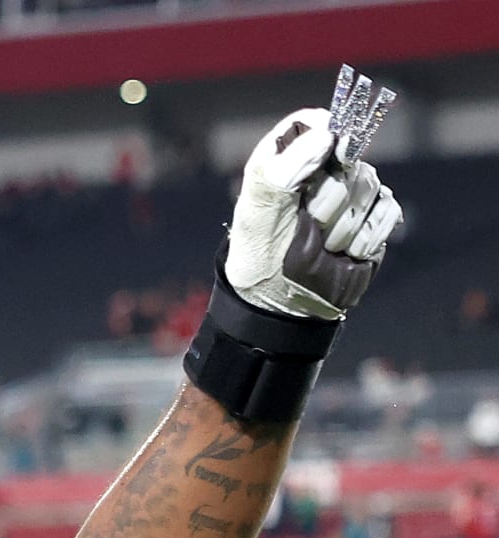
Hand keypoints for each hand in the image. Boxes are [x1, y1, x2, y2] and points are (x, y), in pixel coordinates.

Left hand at [225, 107, 402, 319]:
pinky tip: (345, 253)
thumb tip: (326, 132)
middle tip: (310, 224)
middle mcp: (320, 172)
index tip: (330, 151)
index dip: (326, 132)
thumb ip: (283, 170)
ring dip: (345, 223)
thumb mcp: (258, 213)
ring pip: (369, 185)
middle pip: (347, 157)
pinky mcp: (373, 217)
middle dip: (330, 196)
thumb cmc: (260, 256)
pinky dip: (366, 236)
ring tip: (322, 245)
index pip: (312, 124)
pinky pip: (386, 212)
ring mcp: (350, 193)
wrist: (281, 305)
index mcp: (284, 163)